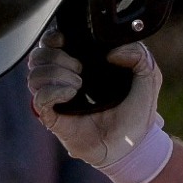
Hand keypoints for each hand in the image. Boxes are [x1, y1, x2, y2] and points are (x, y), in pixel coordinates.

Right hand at [26, 31, 163, 169]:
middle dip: (57, 57)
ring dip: (56, 74)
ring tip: (78, 84)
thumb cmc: (138, 112)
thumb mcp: (148, 75)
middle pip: (37, 56)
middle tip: (81, 69)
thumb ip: (139, 53)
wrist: (135, 145)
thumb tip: (112, 51)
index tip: (66, 41)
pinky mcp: (53, 118)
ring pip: (34, 75)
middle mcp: (62, 80)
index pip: (49, 43)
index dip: (52, 38)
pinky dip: (53, 91)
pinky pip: (38, 98)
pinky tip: (72, 94)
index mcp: (80, 64)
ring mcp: (56, 100)